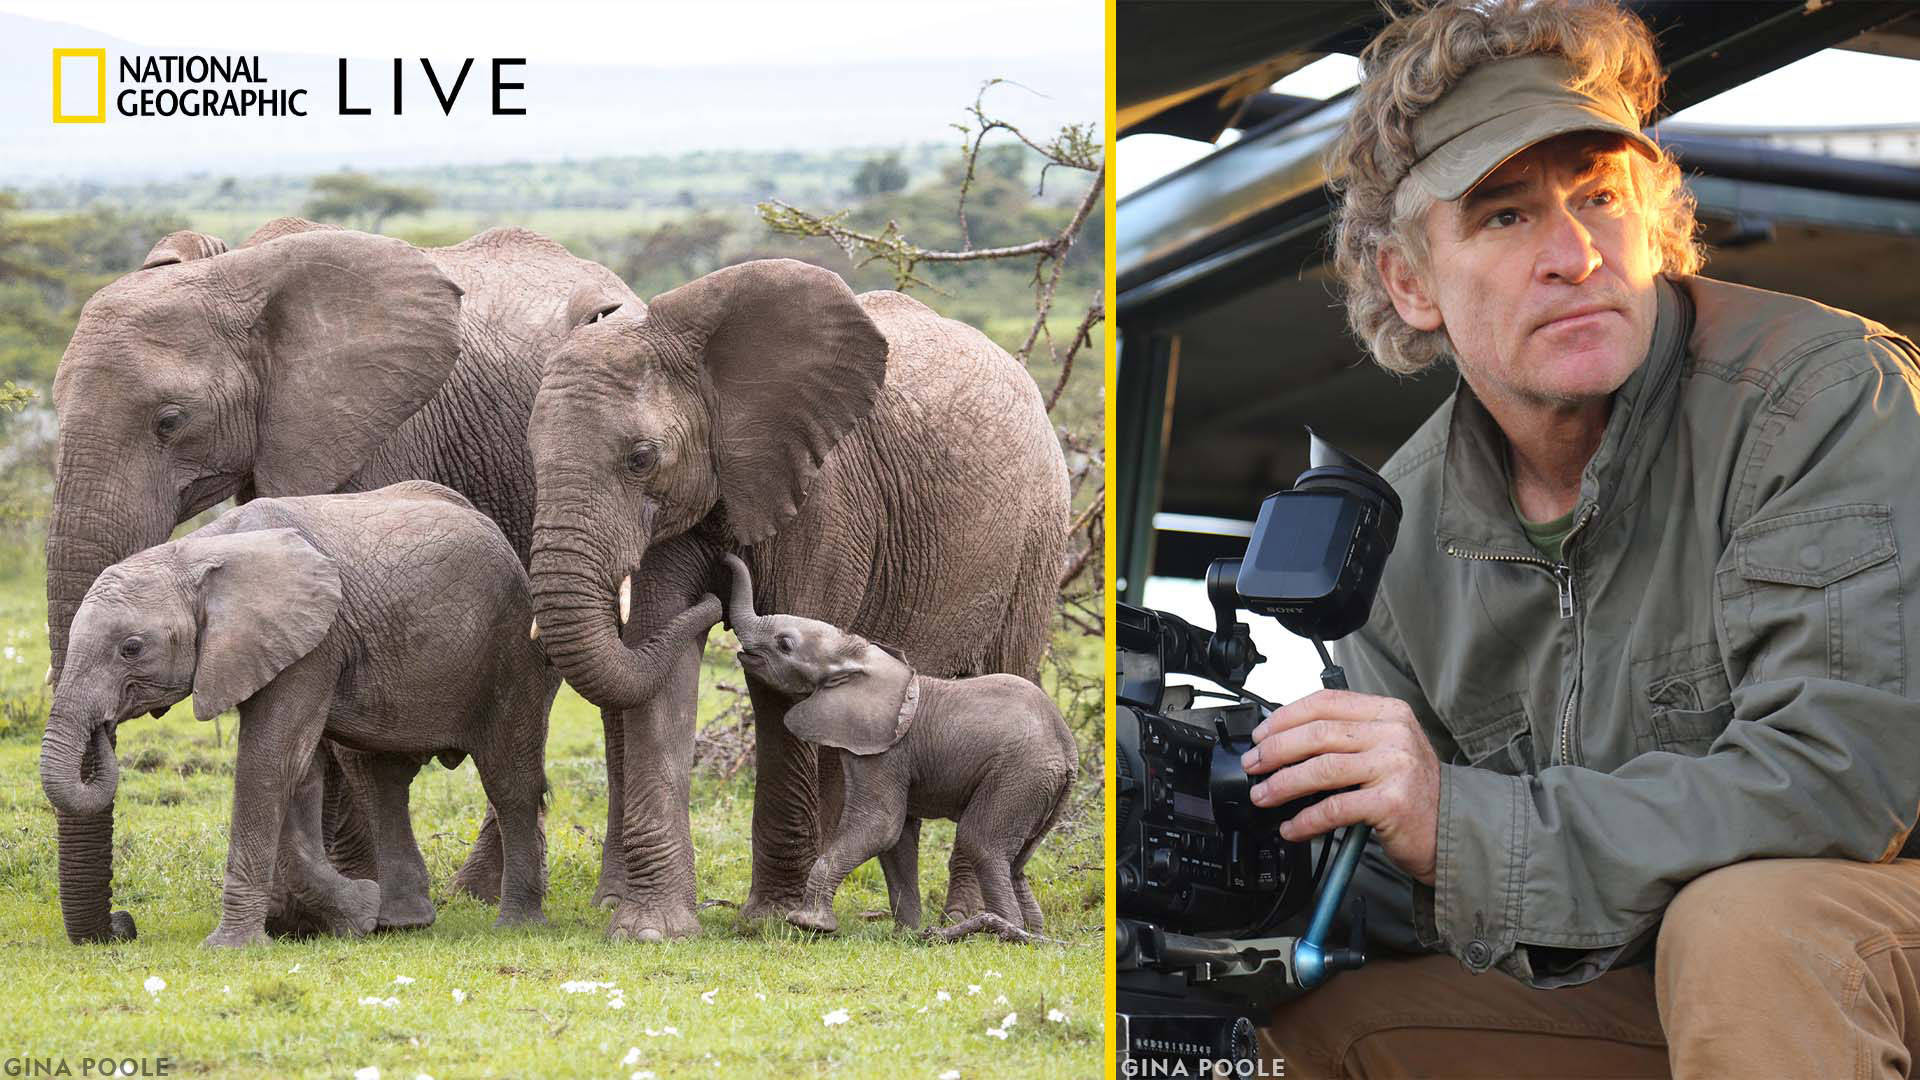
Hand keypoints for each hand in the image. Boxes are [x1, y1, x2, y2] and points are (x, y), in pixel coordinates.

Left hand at [1238, 689, 1440, 885]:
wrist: (1452, 829)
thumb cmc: (1411, 792)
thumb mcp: (1384, 750)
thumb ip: (1346, 738)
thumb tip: (1285, 742)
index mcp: (1388, 713)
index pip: (1326, 702)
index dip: (1285, 717)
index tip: (1261, 735)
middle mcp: (1394, 734)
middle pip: (1317, 733)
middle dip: (1275, 750)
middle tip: (1254, 765)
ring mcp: (1395, 766)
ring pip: (1321, 768)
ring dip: (1282, 784)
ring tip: (1263, 795)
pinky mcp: (1392, 802)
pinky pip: (1335, 808)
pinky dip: (1306, 820)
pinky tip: (1292, 827)